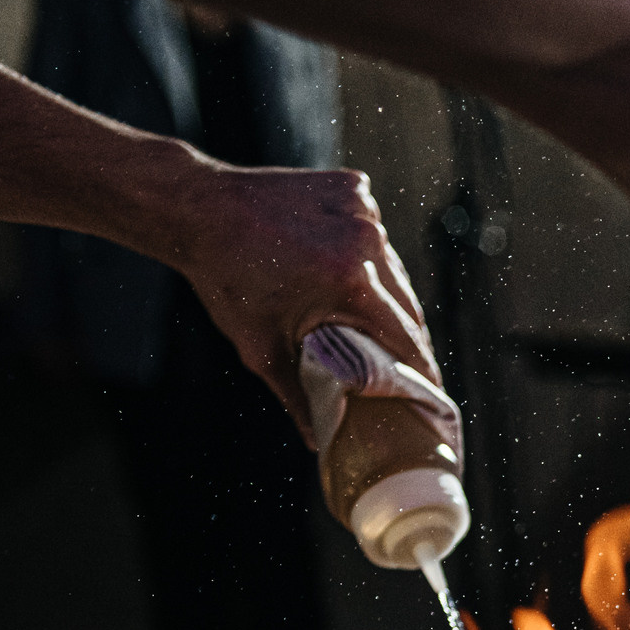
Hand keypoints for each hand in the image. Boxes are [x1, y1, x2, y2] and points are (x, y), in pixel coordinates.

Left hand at [150, 160, 441, 439]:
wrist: (199, 210)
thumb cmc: (227, 280)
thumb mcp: (262, 349)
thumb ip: (298, 397)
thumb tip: (318, 442)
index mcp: (352, 281)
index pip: (407, 337)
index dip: (422, 370)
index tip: (431, 394)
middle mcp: (366, 240)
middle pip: (408, 304)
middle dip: (405, 338)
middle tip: (400, 366)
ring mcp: (362, 208)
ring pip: (394, 267)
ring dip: (386, 295)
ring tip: (369, 321)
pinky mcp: (354, 187)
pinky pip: (374, 234)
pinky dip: (366, 255)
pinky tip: (341, 268)